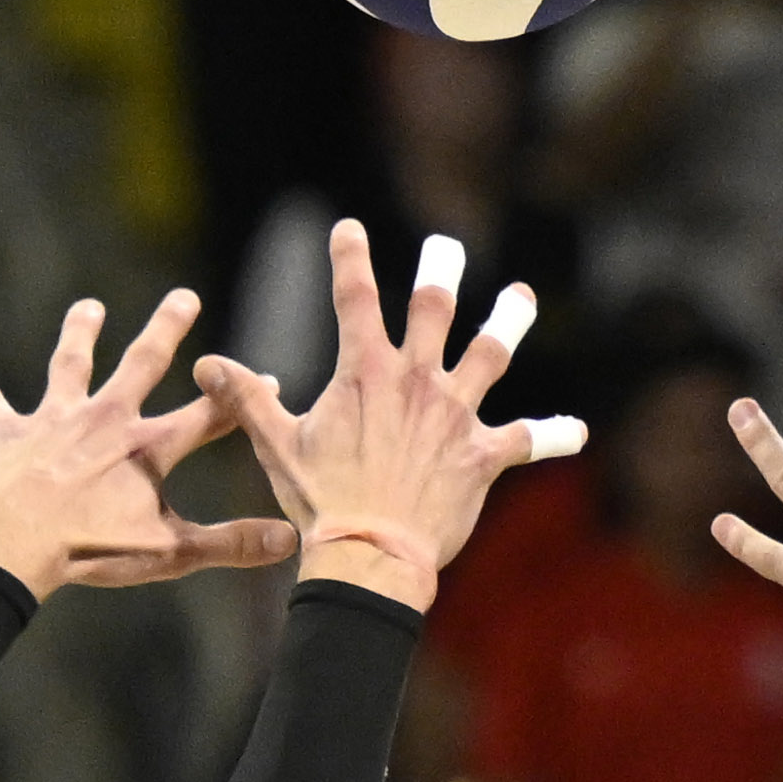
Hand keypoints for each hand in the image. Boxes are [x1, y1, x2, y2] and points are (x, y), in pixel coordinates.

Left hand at [0, 290, 293, 597]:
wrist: (12, 544)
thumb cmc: (91, 549)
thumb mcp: (171, 551)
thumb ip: (231, 543)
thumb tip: (290, 538)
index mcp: (147, 448)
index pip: (208, 416)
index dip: (241, 399)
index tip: (270, 380)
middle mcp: (104, 420)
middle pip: (142, 363)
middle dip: (167, 329)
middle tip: (184, 296)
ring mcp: (54, 421)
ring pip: (69, 365)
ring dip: (79, 334)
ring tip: (88, 307)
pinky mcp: (7, 434)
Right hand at [196, 223, 578, 612]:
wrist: (370, 553)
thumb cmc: (321, 501)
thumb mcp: (277, 444)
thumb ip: (245, 399)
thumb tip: (204, 364)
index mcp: (365, 371)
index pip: (354, 299)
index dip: (349, 259)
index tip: (348, 229)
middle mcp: (415, 380)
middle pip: (432, 310)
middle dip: (439, 272)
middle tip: (445, 246)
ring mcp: (454, 413)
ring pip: (489, 354)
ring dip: (507, 322)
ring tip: (521, 297)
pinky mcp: (483, 454)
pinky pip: (526, 439)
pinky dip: (554, 435)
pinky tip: (578, 432)